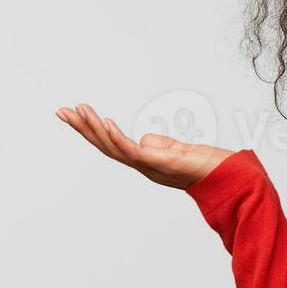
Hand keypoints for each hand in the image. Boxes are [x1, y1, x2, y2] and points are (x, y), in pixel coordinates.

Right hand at [56, 103, 234, 189]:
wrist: (225, 176)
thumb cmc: (203, 163)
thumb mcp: (174, 151)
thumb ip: (157, 144)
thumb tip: (145, 139)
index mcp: (142, 160)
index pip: (110, 144)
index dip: (91, 130)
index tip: (75, 113)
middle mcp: (142, 164)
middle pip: (104, 145)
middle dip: (82, 129)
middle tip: (61, 111)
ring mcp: (149, 165)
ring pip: (114, 147)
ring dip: (94, 129)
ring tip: (78, 110)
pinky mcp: (161, 163)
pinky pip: (133, 150)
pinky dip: (117, 137)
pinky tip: (105, 122)